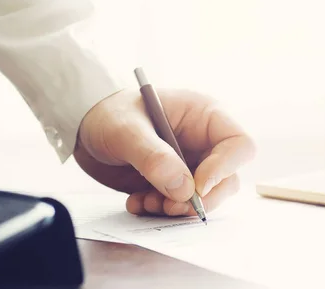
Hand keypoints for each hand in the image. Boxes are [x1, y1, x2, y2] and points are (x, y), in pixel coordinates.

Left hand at [73, 88, 255, 216]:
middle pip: (228, 179)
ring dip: (178, 209)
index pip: (239, 144)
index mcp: (204, 116)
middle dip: (201, 199)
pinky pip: (179, 206)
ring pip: (205, 198)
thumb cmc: (108, 113)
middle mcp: (203, 142)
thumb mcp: (125, 129)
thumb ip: (154, 157)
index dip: (225, 168)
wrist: (85, 128)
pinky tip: (136, 202)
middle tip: (171, 207)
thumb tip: (184, 189)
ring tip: (146, 204)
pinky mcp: (173, 183)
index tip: (196, 186)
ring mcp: (189, 164)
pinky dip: (160, 211)